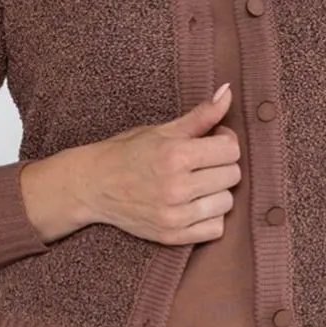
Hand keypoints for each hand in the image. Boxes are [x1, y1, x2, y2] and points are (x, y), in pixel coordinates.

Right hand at [87, 83, 240, 244]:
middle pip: (232, 176)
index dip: (224, 142)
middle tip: (202, 162)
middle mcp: (177, 187)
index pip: (231, 150)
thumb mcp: (163, 129)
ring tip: (198, 184)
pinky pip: (215, 229)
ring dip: (217, 192)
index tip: (211, 141)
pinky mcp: (171, 236)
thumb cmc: (128, 152)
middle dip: (221, 165)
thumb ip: (202, 114)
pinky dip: (210, 217)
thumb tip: (229, 90)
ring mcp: (174, 215)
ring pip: (226, 203)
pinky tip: (195, 205)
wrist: (93, 185)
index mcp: (176, 155)